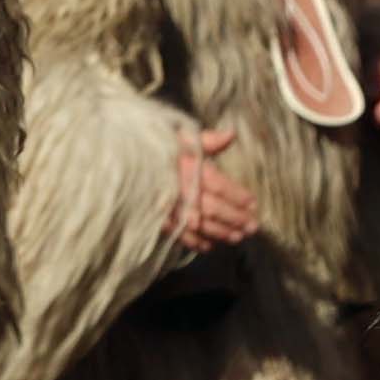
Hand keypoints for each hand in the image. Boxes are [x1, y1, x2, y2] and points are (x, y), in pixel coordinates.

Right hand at [165, 124, 260, 253]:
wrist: (125, 157)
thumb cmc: (158, 146)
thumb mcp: (182, 137)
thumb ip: (208, 140)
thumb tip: (232, 134)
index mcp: (188, 166)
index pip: (218, 184)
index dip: (237, 195)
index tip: (253, 203)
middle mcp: (180, 187)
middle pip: (213, 207)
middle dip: (235, 218)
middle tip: (253, 227)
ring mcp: (169, 205)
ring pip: (199, 223)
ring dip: (220, 232)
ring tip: (237, 237)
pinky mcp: (158, 218)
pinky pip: (179, 234)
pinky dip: (195, 242)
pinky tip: (209, 246)